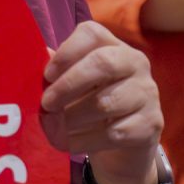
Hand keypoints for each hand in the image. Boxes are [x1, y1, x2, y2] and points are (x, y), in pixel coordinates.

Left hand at [40, 21, 162, 183]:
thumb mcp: (74, 89)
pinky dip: (84, 141)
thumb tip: (33, 62)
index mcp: (113, 46)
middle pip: (102, 63)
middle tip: (47, 104)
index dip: (66, 52)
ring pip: (105, 103)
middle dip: (68, 85)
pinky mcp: (150, 125)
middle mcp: (135, 63)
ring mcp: (147, 93)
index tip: (47, 74)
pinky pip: (112, 133)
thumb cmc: (91, 109)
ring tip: (54, 127)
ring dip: (72, 118)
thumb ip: (57, 75)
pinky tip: (70, 143)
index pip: (92, 33)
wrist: (123, 150)